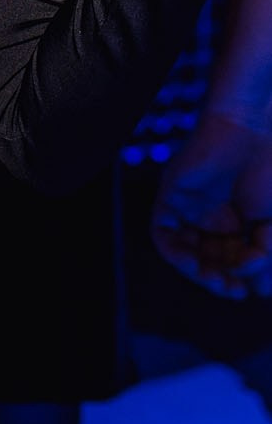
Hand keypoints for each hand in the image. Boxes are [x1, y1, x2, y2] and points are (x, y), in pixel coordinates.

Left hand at [150, 108, 271, 298]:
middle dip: (218, 280)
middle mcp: (213, 218)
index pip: (231, 263)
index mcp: (240, 223)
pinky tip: (192, 262)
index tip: (247, 292)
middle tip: (232, 290)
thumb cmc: (269, 171)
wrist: (251, 130)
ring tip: (214, 280)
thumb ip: (266, 257)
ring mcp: (191, 209)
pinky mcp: (172, 198)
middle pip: (208, 261)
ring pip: (185, 252)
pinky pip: (162, 233)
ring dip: (196, 272)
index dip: (237, 281)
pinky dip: (173, 252)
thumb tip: (258, 293)